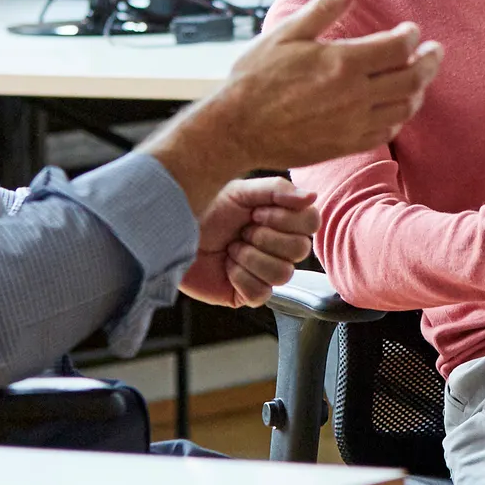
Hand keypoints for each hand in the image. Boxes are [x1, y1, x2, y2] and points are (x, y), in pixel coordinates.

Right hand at [145, 0, 442, 211]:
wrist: (236, 129)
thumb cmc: (256, 78)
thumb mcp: (288, 33)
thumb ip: (326, 6)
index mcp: (342, 63)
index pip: (398, 47)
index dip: (411, 36)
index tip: (410, 30)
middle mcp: (354, 95)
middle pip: (412, 78)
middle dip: (429, 62)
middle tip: (435, 51)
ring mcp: (353, 123)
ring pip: (404, 107)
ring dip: (418, 90)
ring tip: (419, 77)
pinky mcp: (347, 144)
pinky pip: (387, 131)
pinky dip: (399, 116)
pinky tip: (396, 105)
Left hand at [181, 176, 316, 306]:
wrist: (172, 234)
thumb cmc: (206, 210)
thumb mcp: (241, 191)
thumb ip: (278, 190)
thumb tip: (312, 197)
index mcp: (282, 220)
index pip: (312, 223)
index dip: (286, 220)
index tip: (256, 213)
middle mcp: (279, 247)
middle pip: (301, 250)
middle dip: (265, 238)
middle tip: (241, 231)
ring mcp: (265, 272)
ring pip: (283, 274)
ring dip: (251, 258)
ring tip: (232, 249)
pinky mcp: (248, 295)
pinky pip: (261, 293)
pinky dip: (240, 277)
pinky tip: (227, 267)